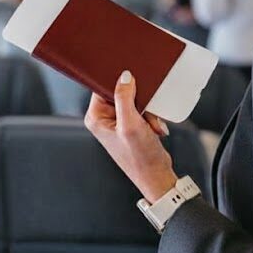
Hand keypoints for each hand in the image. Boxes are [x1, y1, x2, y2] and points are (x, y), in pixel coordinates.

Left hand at [84, 70, 177, 202]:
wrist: (156, 175)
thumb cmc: (139, 157)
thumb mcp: (131, 124)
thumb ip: (125, 98)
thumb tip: (124, 76)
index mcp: (96, 118)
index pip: (103, 87)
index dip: (120, 84)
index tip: (134, 87)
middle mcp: (104, 119)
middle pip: (122, 92)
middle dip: (139, 102)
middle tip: (145, 115)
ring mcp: (118, 122)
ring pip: (135, 101)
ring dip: (148, 112)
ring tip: (151, 126)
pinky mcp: (131, 125)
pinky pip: (142, 110)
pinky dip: (151, 118)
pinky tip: (154, 129)